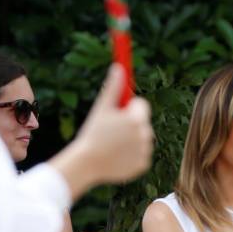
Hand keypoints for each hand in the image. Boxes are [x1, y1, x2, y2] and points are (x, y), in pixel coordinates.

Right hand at [74, 66, 153, 184]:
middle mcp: (145, 134)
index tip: (117, 114)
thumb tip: (119, 66)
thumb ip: (113, 87)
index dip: (128, 108)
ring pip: (140, 139)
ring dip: (130, 139)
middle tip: (111, 132)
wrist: (88, 163)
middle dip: (129, 124)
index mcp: (137, 118)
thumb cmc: (92, 133)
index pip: (141, 106)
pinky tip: (116, 156)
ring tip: (112, 145)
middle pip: (141, 123)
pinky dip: (130, 155)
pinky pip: (139, 155)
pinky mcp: (142, 165)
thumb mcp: (102, 108)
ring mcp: (145, 151)